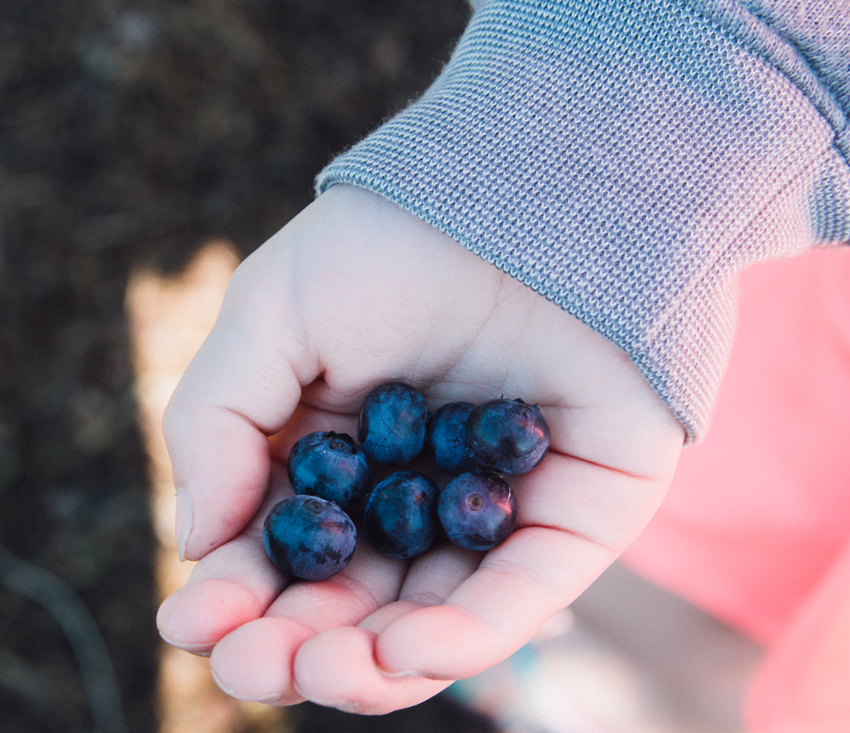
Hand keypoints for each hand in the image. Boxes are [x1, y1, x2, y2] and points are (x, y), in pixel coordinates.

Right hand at [156, 183, 683, 712]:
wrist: (525, 194)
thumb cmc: (395, 246)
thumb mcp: (272, 314)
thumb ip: (219, 421)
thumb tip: (195, 539)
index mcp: (347, 450)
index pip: (287, 543)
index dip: (238, 591)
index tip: (192, 620)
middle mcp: (420, 490)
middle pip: (355, 596)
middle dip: (296, 645)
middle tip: (252, 669)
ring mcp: (498, 509)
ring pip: (433, 616)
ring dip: (373, 663)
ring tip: (322, 671)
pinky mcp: (575, 516)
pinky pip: (521, 592)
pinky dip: (465, 634)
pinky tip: (404, 651)